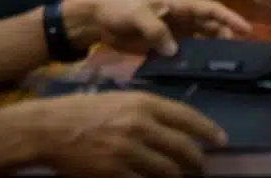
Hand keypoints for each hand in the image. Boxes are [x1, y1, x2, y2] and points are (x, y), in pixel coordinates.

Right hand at [17, 90, 224, 177]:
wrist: (50, 129)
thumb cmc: (84, 110)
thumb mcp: (120, 100)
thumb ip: (148, 110)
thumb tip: (174, 125)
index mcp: (144, 103)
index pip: (187, 118)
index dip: (208, 130)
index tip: (221, 140)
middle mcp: (141, 126)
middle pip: (182, 148)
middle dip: (196, 161)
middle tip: (201, 167)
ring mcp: (128, 151)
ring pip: (168, 171)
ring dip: (179, 177)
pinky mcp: (115, 172)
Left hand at [60, 0, 251, 56]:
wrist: (98, 19)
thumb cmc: (119, 9)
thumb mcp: (137, 14)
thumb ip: (156, 30)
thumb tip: (174, 50)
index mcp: (178, 4)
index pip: (210, 9)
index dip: (229, 18)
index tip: (246, 29)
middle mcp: (181, 17)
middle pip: (210, 25)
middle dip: (226, 34)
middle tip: (238, 52)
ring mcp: (173, 31)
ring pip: (201, 38)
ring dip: (213, 47)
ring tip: (225, 62)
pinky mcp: (163, 45)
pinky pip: (185, 51)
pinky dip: (195, 57)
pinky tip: (201, 69)